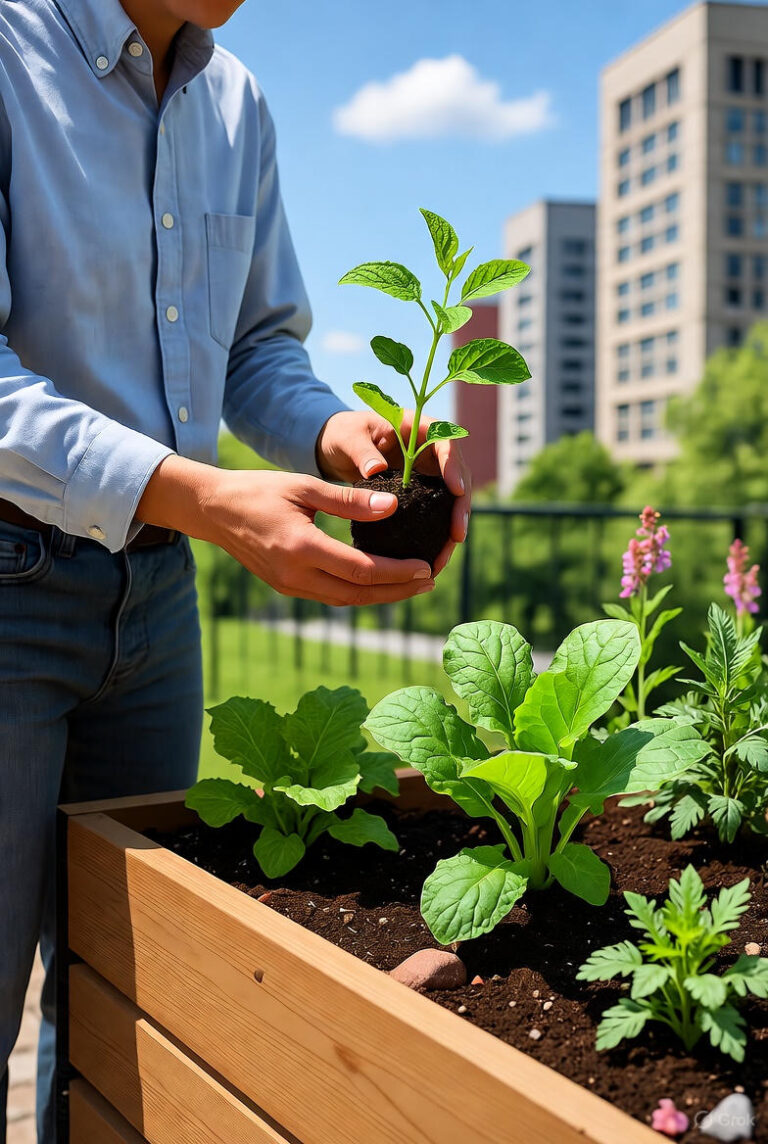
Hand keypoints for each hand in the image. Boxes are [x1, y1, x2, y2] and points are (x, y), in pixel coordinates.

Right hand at [137, 456, 434, 606]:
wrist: (213, 510)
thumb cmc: (259, 490)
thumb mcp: (304, 486)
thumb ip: (348, 500)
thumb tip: (392, 507)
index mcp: (301, 548)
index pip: (362, 570)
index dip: (398, 573)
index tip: (426, 567)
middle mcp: (295, 575)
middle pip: (358, 594)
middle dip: (398, 591)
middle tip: (430, 581)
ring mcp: (289, 585)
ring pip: (345, 600)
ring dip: (381, 596)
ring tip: (412, 586)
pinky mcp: (286, 587)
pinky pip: (330, 596)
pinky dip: (358, 592)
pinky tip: (378, 583)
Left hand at [316, 409, 471, 574]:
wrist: (338, 449)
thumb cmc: (343, 435)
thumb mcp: (348, 438)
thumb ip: (361, 450)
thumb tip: (376, 469)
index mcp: (418, 428)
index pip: (446, 442)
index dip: (454, 466)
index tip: (456, 490)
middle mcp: (430, 451)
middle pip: (457, 477)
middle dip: (460, 507)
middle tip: (457, 535)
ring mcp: (429, 473)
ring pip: (451, 501)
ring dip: (451, 529)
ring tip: (443, 558)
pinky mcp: (421, 494)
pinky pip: (435, 515)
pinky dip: (435, 537)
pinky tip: (430, 560)